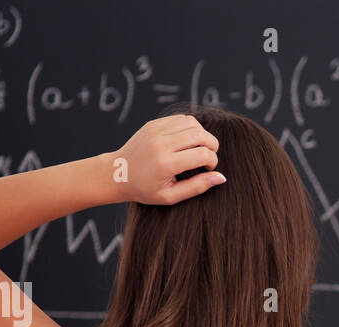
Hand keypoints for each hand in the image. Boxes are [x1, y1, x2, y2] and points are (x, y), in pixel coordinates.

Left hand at [108, 115, 223, 204]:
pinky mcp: (154, 124)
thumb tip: (221, 177)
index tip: (208, 170)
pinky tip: (187, 141)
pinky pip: (181, 119)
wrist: (117, 173)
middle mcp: (161, 143)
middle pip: (201, 135)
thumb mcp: (171, 196)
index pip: (203, 154)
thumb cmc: (145, 189)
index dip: (212, 162)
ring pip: (193, 123)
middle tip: (208, 157)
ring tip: (198, 148)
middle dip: (212, 146)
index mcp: (166, 164)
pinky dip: (190, 128)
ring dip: (202, 135)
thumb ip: (197, 187)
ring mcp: (156, 130)